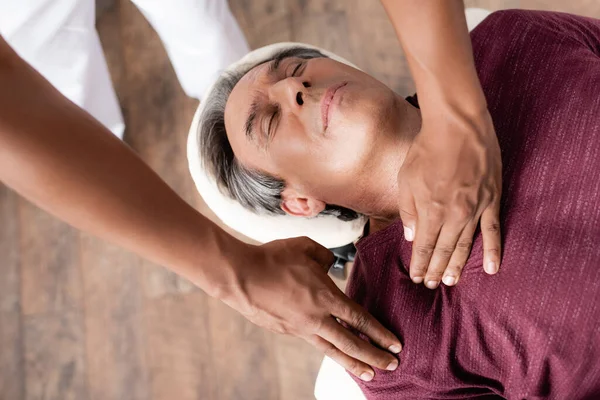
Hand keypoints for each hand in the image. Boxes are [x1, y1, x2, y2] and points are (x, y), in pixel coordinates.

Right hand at [222, 236, 401, 380]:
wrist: (240, 276)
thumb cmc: (272, 258)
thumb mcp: (305, 248)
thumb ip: (325, 257)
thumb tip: (331, 266)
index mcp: (325, 296)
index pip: (360, 319)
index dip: (380, 334)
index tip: (395, 345)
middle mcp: (316, 318)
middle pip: (352, 343)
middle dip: (375, 357)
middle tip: (392, 366)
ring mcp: (300, 328)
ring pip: (333, 351)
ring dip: (354, 363)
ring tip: (370, 374)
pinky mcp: (287, 331)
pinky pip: (314, 342)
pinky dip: (329, 350)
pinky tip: (334, 351)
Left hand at [397, 107, 501, 287]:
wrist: (458, 125)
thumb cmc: (427, 149)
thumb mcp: (406, 179)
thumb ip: (408, 210)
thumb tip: (411, 236)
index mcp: (430, 211)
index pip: (424, 246)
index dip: (420, 263)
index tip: (416, 277)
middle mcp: (453, 215)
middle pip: (444, 250)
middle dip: (435, 269)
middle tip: (430, 284)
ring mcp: (475, 209)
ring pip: (466, 245)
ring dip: (458, 265)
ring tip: (452, 281)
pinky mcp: (492, 200)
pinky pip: (493, 230)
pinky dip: (493, 251)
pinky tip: (492, 269)